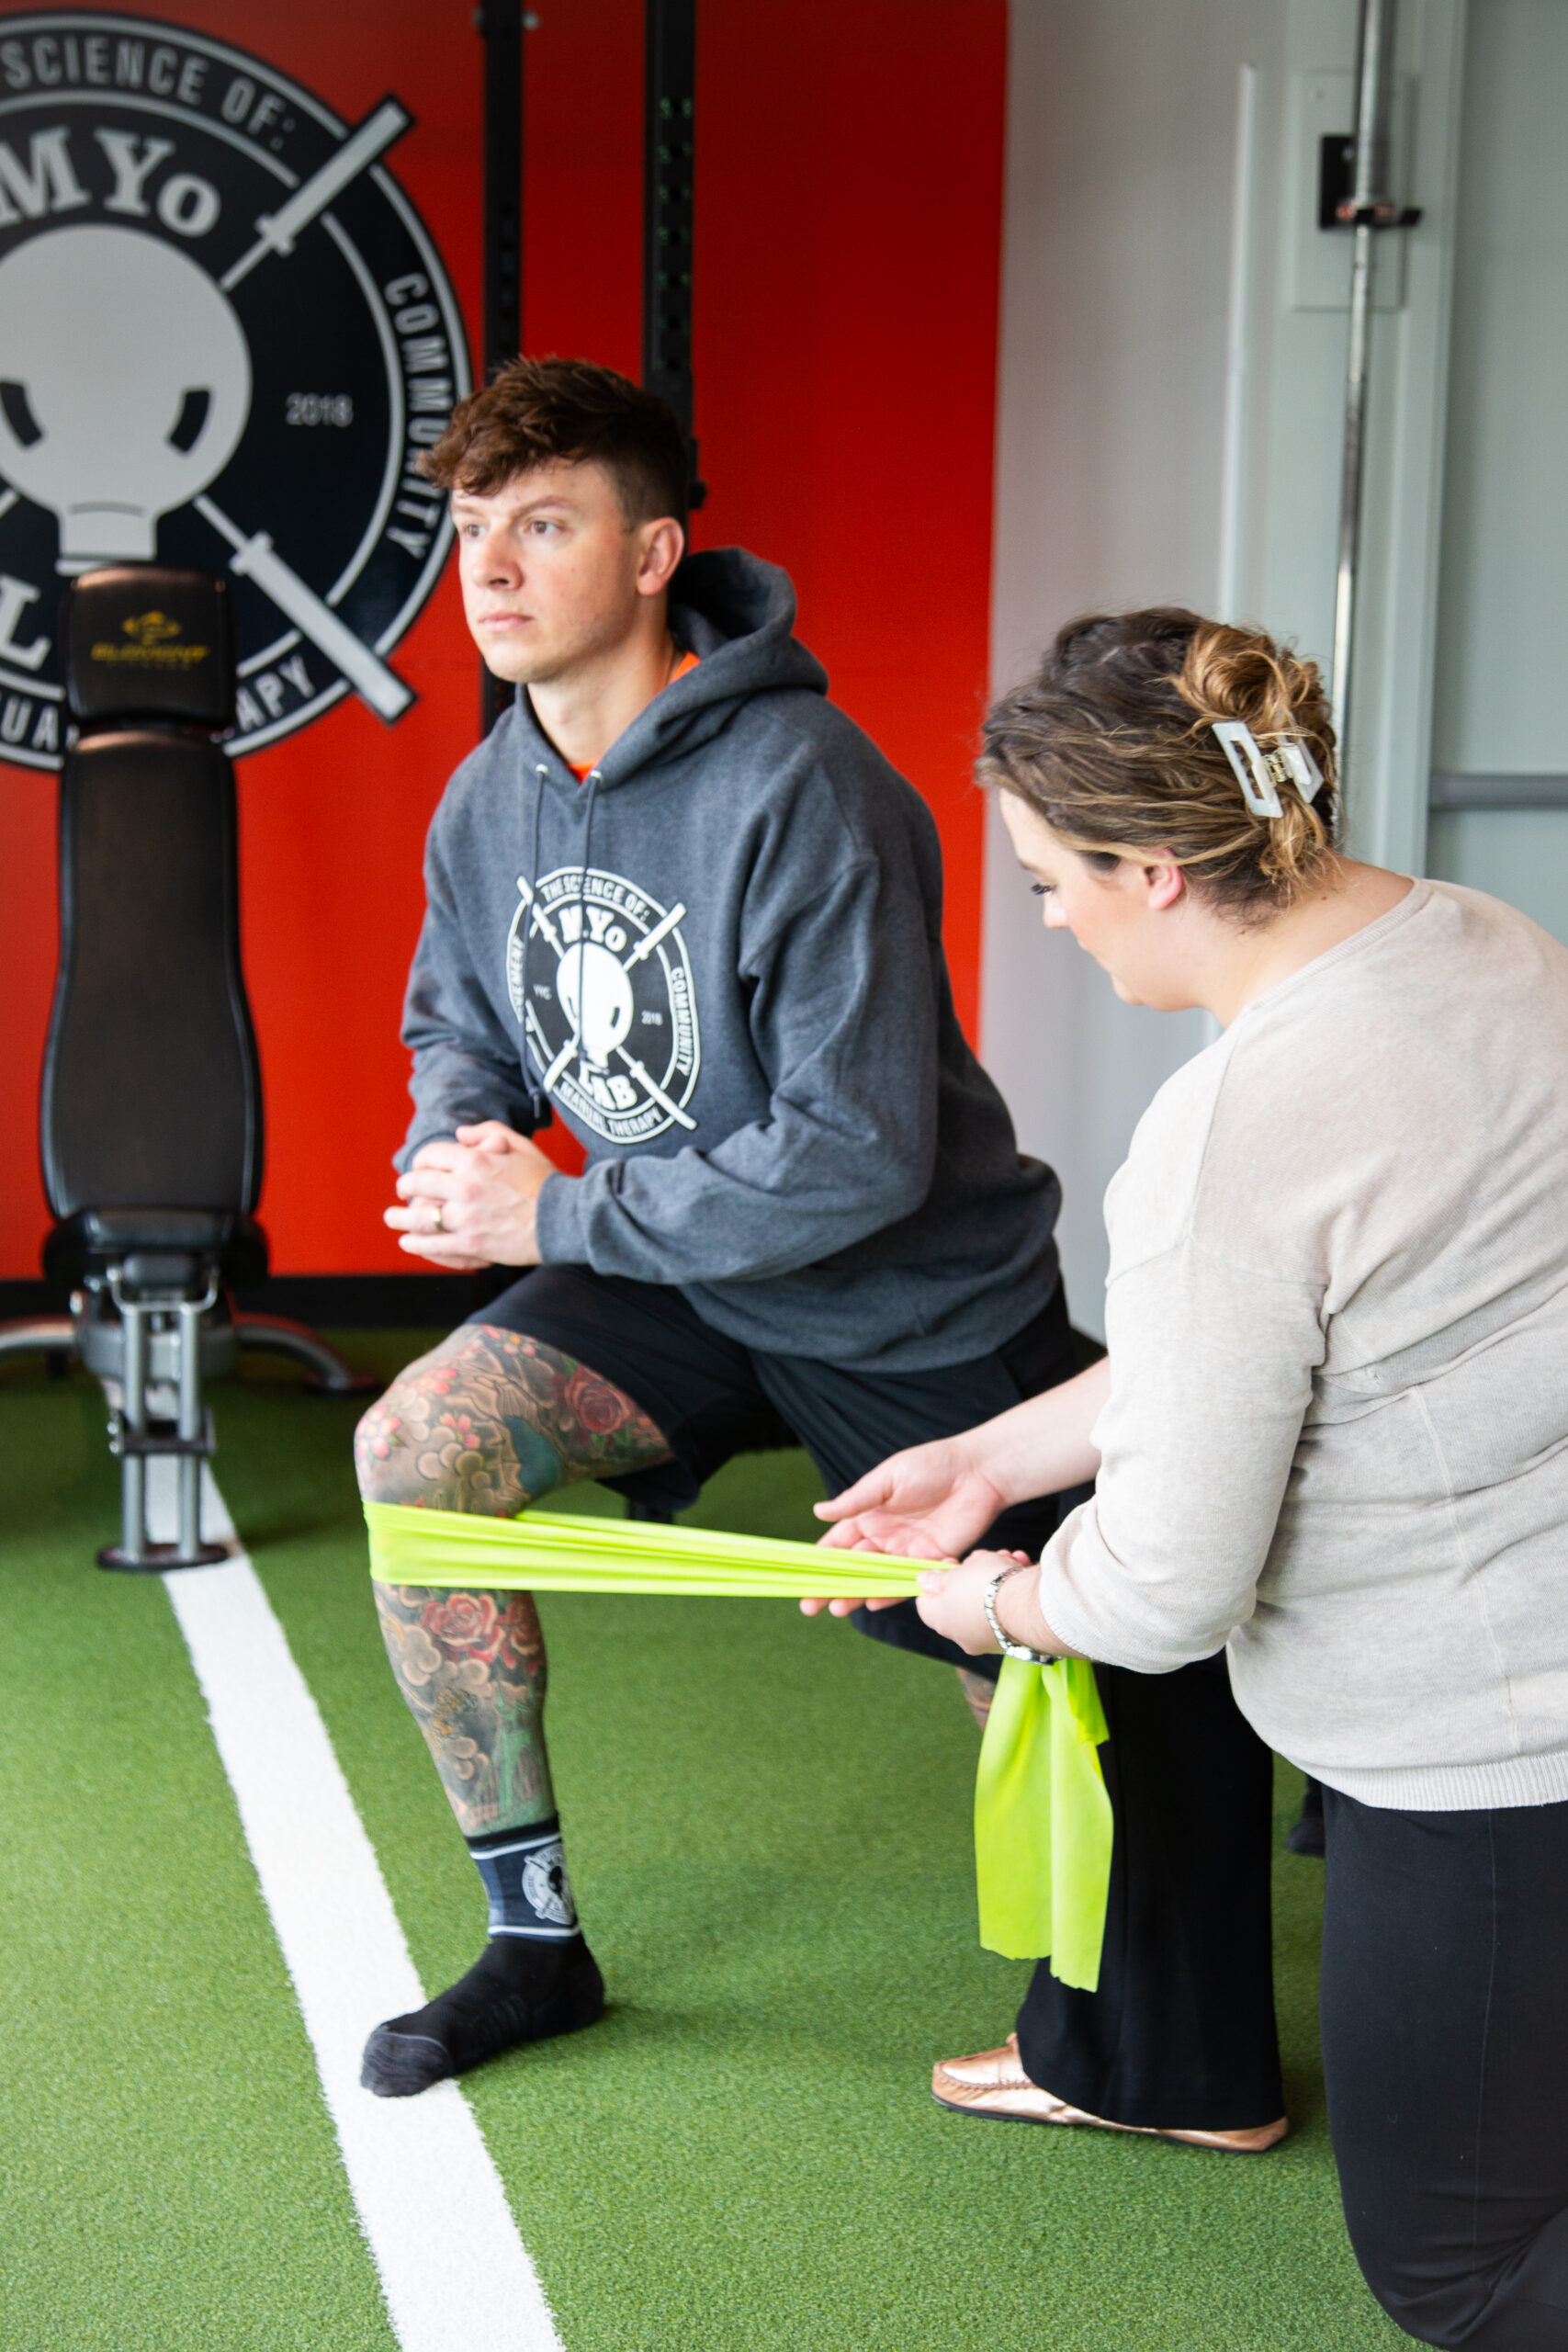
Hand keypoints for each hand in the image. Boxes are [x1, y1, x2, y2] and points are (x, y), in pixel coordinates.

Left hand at [385, 1121, 554, 1267]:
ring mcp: (466, 1218)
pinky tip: (408, 1241)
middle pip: (418, 1183)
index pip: (432, 1155)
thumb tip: (460, 1134)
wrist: (564, 1218)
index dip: (420, 1160)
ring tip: (392, 1217)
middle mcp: (465, 1187)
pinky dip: (416, 1243)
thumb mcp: (521, 1145)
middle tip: (403, 1190)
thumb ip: (489, 1132)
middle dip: (406, 1185)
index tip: (419, 1167)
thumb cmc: (545, 1181)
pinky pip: (433, 1244)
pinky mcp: (471, 1245)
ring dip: (400, 1217)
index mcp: (475, 1161)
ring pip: (419, 1216)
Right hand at [799, 1432, 1007, 1620]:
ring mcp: (907, 1551)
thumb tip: (818, 1511)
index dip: (819, 1561)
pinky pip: (907, 1581)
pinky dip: (890, 1592)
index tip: (801, 1578)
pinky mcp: (930, 1560)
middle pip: (852, 1567)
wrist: (978, 1472)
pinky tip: (873, 1603)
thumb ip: (856, 1500)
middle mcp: (885, 1537)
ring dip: (856, 1594)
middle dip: (831, 1586)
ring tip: (837, 1609)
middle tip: (810, 1607)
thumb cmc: (931, 1465)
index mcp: (870, 1515)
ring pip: (876, 1578)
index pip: (838, 1543)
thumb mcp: (887, 1478)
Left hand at [913, 1548, 1036, 1655]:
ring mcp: (988, 1638)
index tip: (949, 1563)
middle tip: (980, 1557)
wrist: (1028, 1607)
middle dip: (971, 1573)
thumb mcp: (955, 1574)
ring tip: (1006, 1558)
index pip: (926, 1602)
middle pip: (960, 1598)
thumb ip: (936, 1579)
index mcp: (941, 1621)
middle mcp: (962, 1635)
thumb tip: (922, 1582)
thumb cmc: (985, 1586)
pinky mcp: (1012, 1637)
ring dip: (995, 1575)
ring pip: (987, 1600)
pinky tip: (1020, 1569)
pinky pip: (1007, 1609)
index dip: (934, 1580)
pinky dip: (1012, 1589)